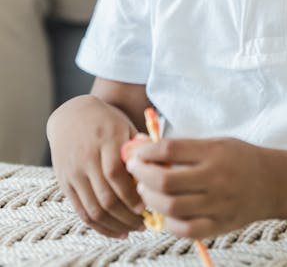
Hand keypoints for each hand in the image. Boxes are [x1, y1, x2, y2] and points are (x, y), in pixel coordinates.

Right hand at [47, 95, 145, 237]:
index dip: (131, 194)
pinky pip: (81, 212)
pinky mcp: (65, 183)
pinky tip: (116, 230)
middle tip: (145, 223)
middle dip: (127, 215)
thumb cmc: (107, 122)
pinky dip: (100, 226)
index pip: (116, 173)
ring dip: (115, 224)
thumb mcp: (126, 126)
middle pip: (105, 196)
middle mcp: (87, 157)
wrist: (72, 115)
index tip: (147, 206)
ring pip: (93, 209)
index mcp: (106, 139)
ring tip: (133, 229)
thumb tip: (163, 172)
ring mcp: (73, 172)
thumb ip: (142, 148)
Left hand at [126, 137, 275, 237]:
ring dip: (151, 200)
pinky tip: (164, 213)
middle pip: (166, 181)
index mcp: (214, 152)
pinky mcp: (220, 226)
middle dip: (142, 177)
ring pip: (171, 207)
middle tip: (135, 173)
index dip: (147, 153)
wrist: (273, 182)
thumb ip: (185, 149)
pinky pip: (186, 229)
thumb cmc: (239, 158)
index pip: (170, 150)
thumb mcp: (216, 143)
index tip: (136, 154)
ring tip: (146, 192)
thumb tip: (146, 150)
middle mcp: (216, 178)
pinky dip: (168, 223)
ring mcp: (218, 204)